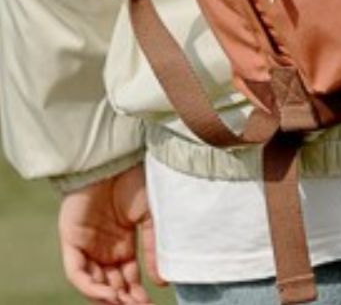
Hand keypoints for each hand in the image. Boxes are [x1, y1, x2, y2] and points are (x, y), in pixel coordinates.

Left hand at [58, 161, 165, 304]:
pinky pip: (77, 273)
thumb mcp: (151, 216)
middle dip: (124, 301)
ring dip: (108, 298)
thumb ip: (153, 248)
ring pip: (93, 284)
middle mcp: (104, 249)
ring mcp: (87, 246)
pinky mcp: (72, 240)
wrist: (116, 157)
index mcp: (123, 243)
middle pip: (111, 286)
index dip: (137, 295)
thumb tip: (162, 282)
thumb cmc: (136, 179)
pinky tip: (108, 295)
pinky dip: (90, 287)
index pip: (128, 279)